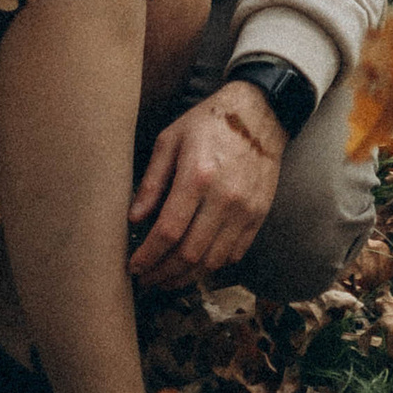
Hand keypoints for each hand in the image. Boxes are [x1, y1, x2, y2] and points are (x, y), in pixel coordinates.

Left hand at [127, 81, 285, 286]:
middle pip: (189, 253)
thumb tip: (135, 219)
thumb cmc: (208, 122)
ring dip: (186, 277)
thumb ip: (152, 181)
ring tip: (166, 279)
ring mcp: (245, 209)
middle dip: (162, 274)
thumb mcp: (170, 140)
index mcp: (197, 176)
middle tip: (146, 280)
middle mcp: (224, 197)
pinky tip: (195, 266)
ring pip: (212, 261)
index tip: (133, 267)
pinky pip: (234, 254)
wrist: (258, 112)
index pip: (168, 230)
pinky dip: (212, 266)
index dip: (148, 256)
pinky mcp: (259, 215)